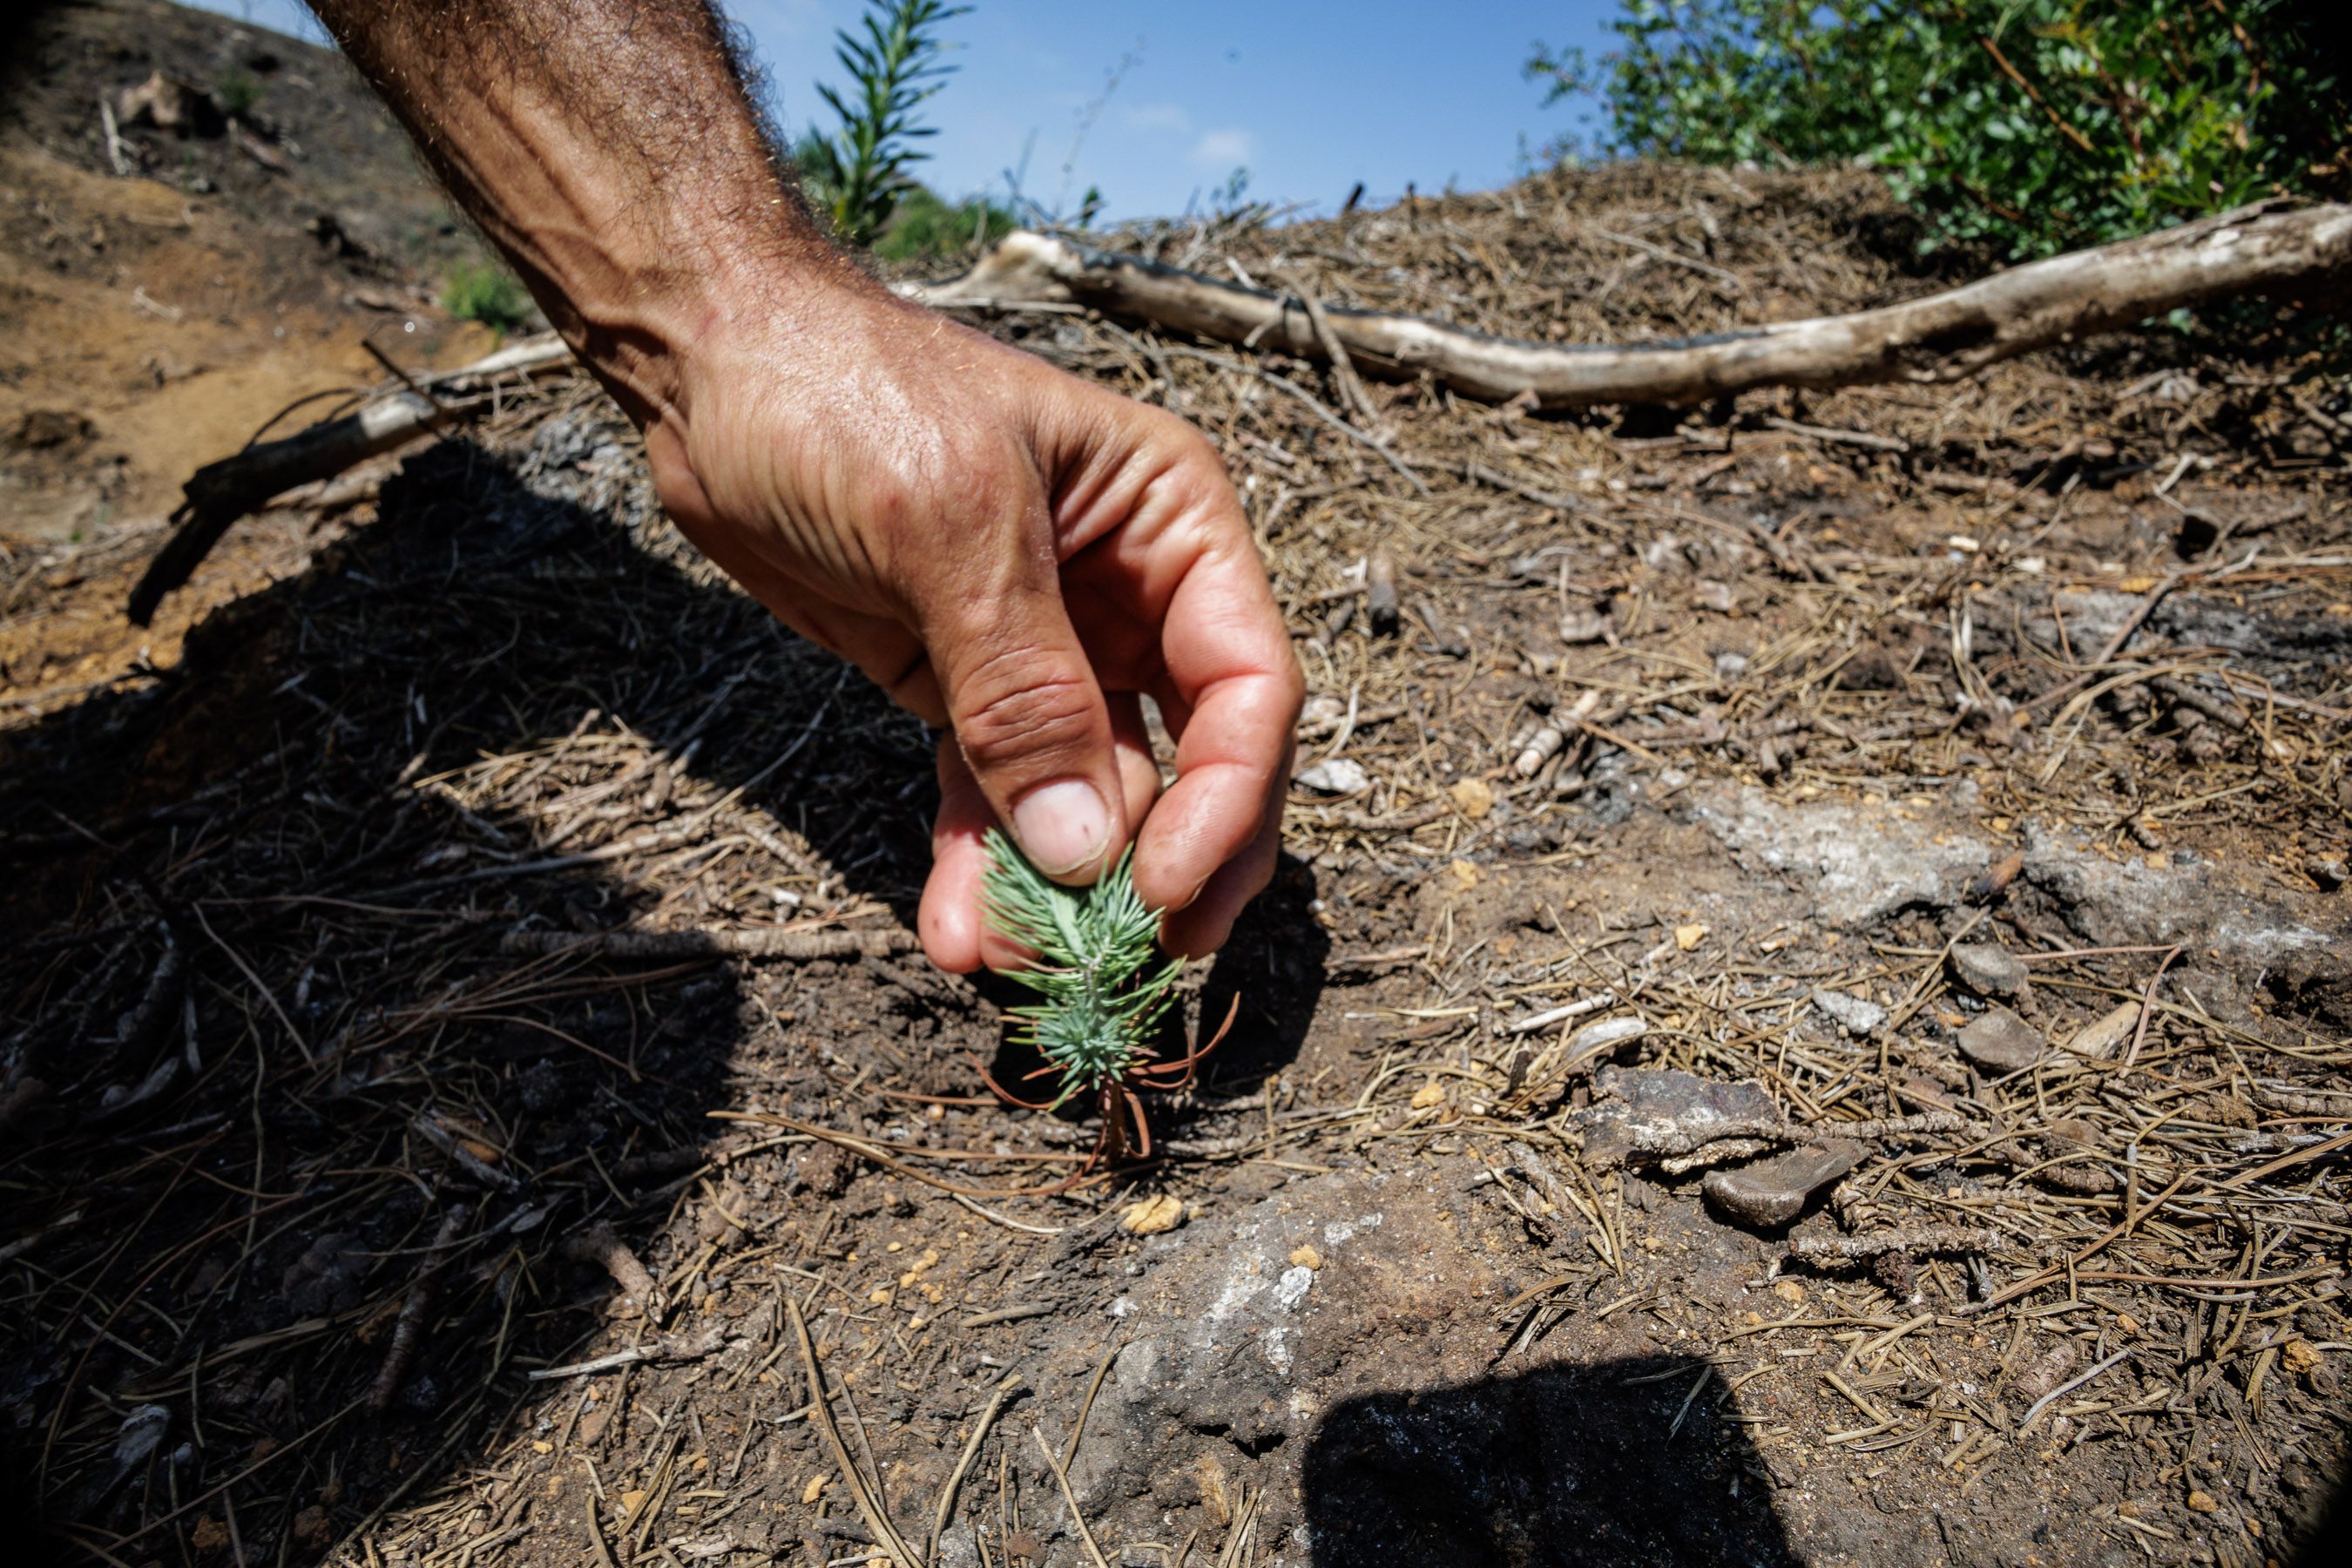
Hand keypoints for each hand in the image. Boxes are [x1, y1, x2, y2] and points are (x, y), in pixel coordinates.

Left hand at [642, 283, 1302, 969]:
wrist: (707, 368)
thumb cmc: (844, 395)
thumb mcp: (948, 525)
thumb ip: (1023, 689)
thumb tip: (1090, 846)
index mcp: (1169, 521)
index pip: (1246, 683)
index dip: (1226, 799)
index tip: (1162, 892)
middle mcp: (1131, 592)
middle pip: (1188, 760)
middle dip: (1148, 865)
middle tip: (1113, 962)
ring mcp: (1050, 651)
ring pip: (1087, 797)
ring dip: (1052, 887)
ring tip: (1000, 957)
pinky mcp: (965, 691)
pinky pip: (995, 795)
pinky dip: (981, 862)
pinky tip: (958, 929)